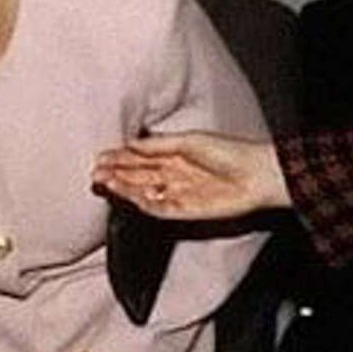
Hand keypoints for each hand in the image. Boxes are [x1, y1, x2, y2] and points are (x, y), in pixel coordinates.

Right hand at [91, 131, 290, 219]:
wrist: (257, 173)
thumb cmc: (229, 151)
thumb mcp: (188, 140)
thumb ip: (157, 144)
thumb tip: (130, 143)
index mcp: (173, 157)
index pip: (139, 159)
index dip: (119, 158)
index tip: (100, 157)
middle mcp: (172, 176)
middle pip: (136, 176)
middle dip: (115, 174)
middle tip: (95, 172)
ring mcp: (177, 194)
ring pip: (143, 193)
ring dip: (124, 188)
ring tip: (105, 182)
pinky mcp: (185, 211)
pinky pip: (159, 209)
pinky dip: (144, 203)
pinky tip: (132, 196)